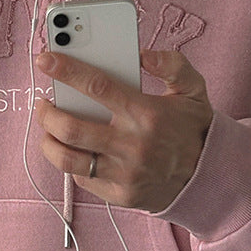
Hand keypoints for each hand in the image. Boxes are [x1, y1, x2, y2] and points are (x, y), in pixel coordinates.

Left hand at [35, 49, 212, 212]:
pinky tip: (71, 150)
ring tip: (48, 130)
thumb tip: (143, 55)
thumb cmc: (193, 130)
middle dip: (46, 113)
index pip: (97, 86)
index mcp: (145, 113)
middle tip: (42, 103)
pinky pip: (82, 179)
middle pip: (71, 128)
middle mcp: (132, 145)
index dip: (66, 71)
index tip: (45, 60)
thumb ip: (172, 64)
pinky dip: (71, 163)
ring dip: (48, 142)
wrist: (207, 177)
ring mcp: (123, 174)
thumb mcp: (193, 90)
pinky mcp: (119, 195)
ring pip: (68, 160)